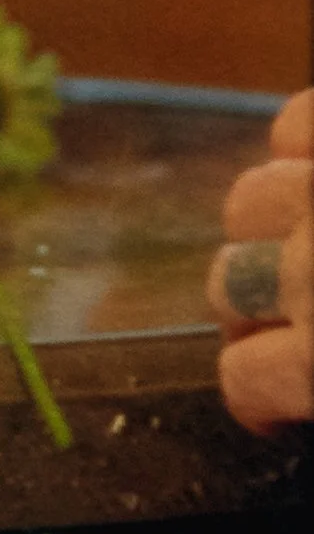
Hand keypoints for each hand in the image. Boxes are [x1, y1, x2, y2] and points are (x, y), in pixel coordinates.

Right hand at [208, 87, 312, 431]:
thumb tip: (297, 397)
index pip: (242, 380)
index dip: (259, 396)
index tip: (283, 407)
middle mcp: (308, 270)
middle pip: (228, 287)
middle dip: (257, 310)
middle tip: (299, 322)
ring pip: (248, 203)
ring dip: (270, 229)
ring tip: (305, 242)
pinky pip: (291, 126)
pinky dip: (298, 149)